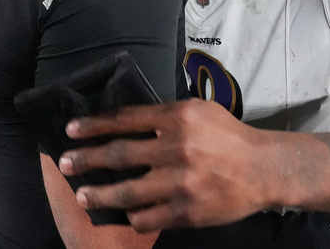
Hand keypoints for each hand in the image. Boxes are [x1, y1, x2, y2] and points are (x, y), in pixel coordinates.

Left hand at [59, 99, 274, 231]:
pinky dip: (131, 216)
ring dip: (99, 194)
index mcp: (178, 117)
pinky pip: (146, 218)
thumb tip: (124, 121)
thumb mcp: (199, 111)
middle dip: (86, 160)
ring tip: (82, 195)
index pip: (124, 119)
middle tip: (65, 163)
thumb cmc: (229, 136)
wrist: (264, 169)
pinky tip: (122, 214)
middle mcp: (177, 148)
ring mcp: (181, 183)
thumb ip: (164, 116)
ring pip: (127, 192)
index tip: (71, 130)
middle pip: (119, 155)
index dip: (93, 125)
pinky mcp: (187, 211)